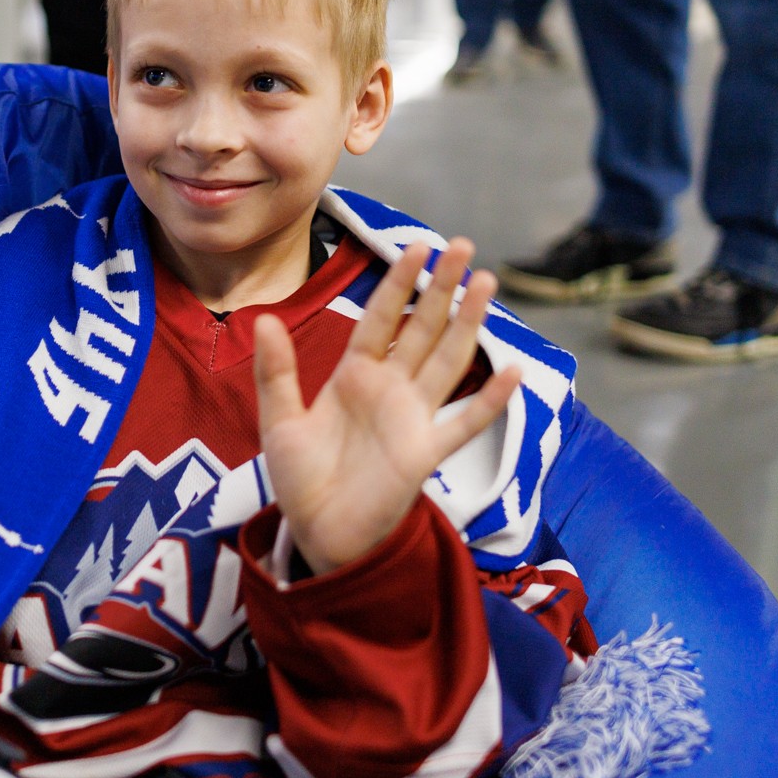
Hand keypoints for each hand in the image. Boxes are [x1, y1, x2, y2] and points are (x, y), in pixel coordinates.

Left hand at [253, 239, 519, 575]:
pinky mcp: (426, 453)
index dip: (398, 283)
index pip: (382, 318)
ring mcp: (413, 418)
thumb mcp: (279, 420)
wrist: (316, 532)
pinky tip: (512, 372)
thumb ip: (277, 372)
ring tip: (487, 283)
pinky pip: (464, 422)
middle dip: (442, 288)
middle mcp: (390, 388)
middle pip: (422, 328)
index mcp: (354, 374)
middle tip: (463, 246)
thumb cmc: (299, 477)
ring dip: (469, 324)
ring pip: (448, 360)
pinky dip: (489, 400)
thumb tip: (265, 319)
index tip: (417, 247)